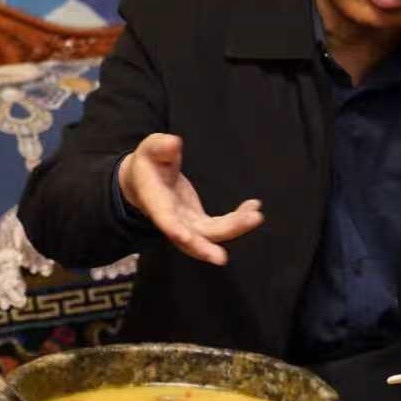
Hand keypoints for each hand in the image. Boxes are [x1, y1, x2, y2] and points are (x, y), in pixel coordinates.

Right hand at [118, 132, 262, 264]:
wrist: (145, 181)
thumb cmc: (148, 162)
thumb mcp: (150, 149)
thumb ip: (161, 146)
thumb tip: (174, 143)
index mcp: (155, 201)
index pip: (163, 218)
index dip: (173, 228)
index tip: (184, 237)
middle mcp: (171, 218)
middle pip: (188, 238)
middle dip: (204, 248)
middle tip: (222, 258)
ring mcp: (186, 223)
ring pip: (209, 235)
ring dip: (233, 230)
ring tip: (256, 216)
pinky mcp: (199, 222)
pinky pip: (220, 227)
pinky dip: (238, 221)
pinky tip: (255, 207)